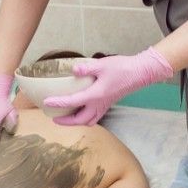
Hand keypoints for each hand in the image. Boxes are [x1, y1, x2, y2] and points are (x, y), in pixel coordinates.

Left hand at [44, 47, 172, 125]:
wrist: (141, 73)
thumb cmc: (122, 68)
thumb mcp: (102, 65)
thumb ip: (86, 69)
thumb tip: (73, 70)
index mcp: (95, 95)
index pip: (72, 102)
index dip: (58, 103)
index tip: (46, 102)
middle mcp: (99, 104)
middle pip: (80, 120)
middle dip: (66, 122)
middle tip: (54, 118)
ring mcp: (105, 105)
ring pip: (89, 121)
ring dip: (76, 122)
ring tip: (66, 117)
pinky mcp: (109, 103)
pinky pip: (95, 116)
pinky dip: (85, 117)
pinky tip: (81, 109)